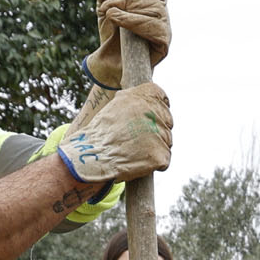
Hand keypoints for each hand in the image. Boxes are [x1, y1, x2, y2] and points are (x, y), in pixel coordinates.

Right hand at [56, 82, 171, 185]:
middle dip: (156, 131)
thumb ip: (137, 100)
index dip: (156, 112)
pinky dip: (154, 163)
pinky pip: (165, 159)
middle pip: (167, 123)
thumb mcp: (117, 105)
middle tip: (136, 139)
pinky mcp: (161, 154)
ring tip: (134, 151)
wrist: (92, 155)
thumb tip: (152, 100)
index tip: (147, 120)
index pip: (163, 101)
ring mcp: (160, 134)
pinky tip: (138, 162)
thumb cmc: (101, 132)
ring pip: (166, 141)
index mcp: (146, 95)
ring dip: (154, 147)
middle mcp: (155, 111)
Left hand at [86, 0, 168, 87]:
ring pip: (155, 5)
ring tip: (107, 10)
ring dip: (127, 4)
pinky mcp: (164, 41)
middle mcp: (160, 7)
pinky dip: (133, 20)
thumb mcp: (104, 4)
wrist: (109, 63)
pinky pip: (155, 26)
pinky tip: (116, 19)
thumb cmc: (111, 33)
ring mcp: (164, 24)